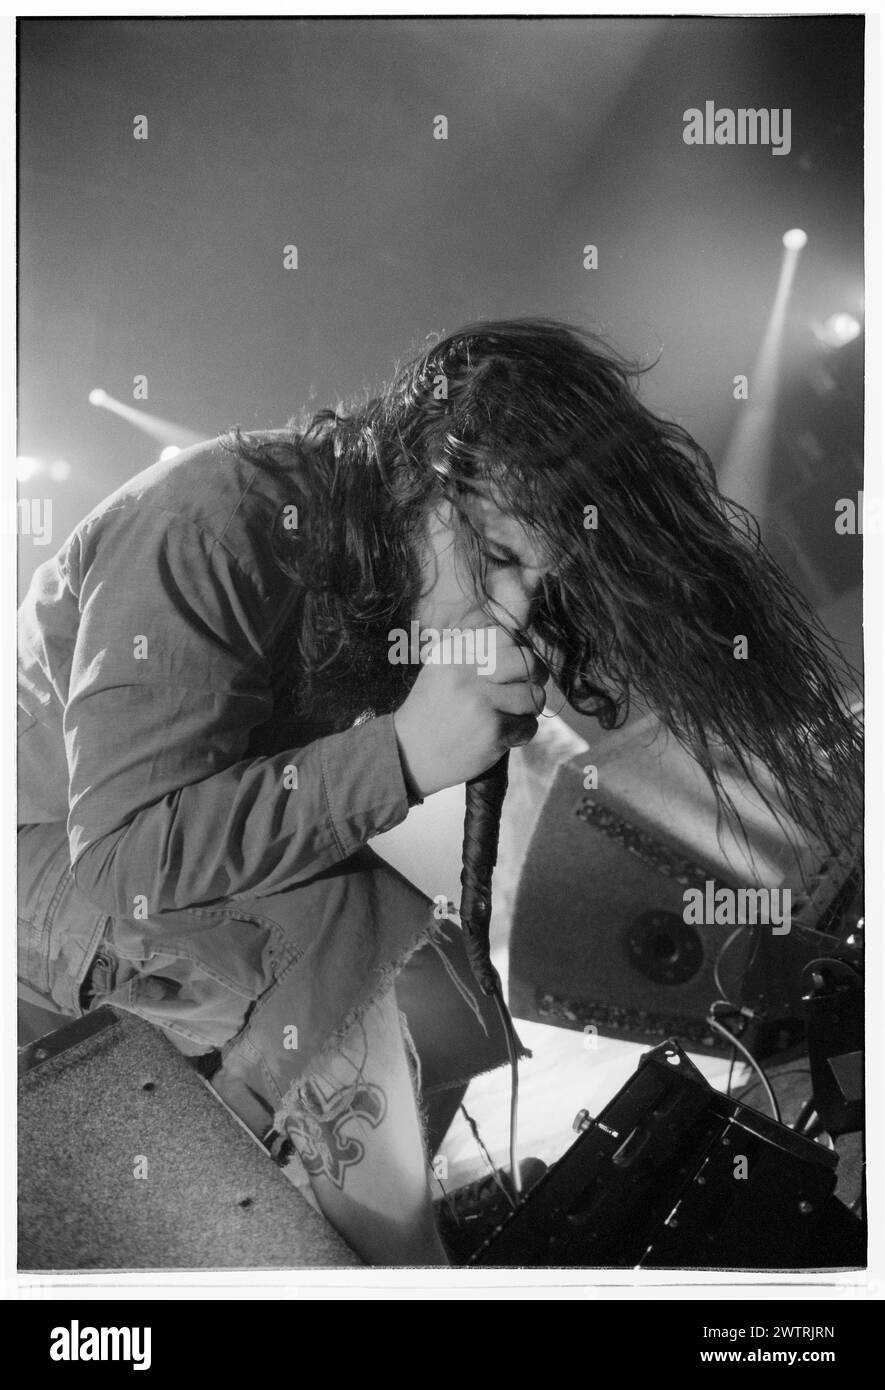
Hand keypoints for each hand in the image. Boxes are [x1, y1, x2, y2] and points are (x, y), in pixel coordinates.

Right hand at [392, 626, 547, 798]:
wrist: (407, 756)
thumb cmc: (430, 712)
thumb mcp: (439, 671)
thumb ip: (471, 654)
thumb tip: (518, 643)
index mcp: (453, 654)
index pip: (504, 637)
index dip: (517, 651)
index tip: (514, 667)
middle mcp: (466, 673)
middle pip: (526, 661)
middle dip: (535, 676)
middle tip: (527, 690)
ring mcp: (480, 702)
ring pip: (533, 695)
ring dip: (528, 709)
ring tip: (511, 716)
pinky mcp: (493, 730)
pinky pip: (529, 725)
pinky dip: (521, 733)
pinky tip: (504, 737)